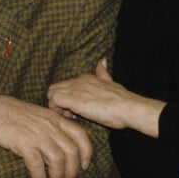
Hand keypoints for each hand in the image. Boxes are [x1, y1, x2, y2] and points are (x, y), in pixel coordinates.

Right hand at [0, 91, 91, 177]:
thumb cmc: (12, 113)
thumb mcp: (38, 114)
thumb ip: (52, 125)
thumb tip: (62, 144)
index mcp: (54, 118)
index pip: (80, 134)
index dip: (86, 152)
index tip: (85, 165)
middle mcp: (49, 126)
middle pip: (71, 151)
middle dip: (72, 171)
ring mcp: (37, 134)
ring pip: (58, 160)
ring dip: (57, 177)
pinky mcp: (23, 143)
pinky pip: (38, 166)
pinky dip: (40, 177)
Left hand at [48, 60, 164, 136]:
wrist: (127, 107)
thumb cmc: (121, 100)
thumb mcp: (110, 81)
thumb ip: (103, 72)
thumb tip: (102, 60)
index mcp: (85, 78)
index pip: (65, 85)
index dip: (67, 97)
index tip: (75, 109)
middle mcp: (78, 81)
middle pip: (54, 88)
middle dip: (58, 102)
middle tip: (69, 113)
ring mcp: (75, 89)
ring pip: (51, 93)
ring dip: (56, 107)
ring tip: (69, 116)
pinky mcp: (73, 99)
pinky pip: (53, 101)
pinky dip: (56, 110)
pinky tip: (69, 117)